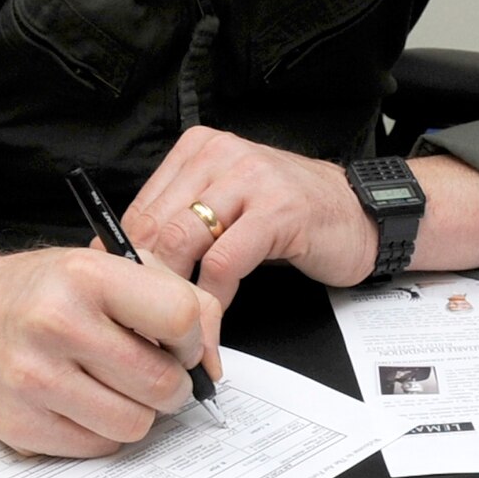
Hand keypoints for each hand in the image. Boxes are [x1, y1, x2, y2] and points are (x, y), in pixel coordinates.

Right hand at [0, 227, 222, 461]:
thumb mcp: (113, 267)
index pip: (180, 320)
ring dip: (140, 411)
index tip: (179, 342)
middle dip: (172, 383)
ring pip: (135, 425)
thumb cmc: (46, 290)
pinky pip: (99, 448)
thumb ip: (180, 301)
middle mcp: (57, 325)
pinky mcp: (19, 424)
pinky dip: (103, 431)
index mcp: (87, 276)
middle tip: (152, 370)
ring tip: (117, 385)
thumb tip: (212, 364)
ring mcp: (33, 379)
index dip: (192, 339)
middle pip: (162, 383)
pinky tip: (85, 400)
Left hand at [120, 126, 377, 307]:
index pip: (140, 207)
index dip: (123, 259)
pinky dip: (214, 297)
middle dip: (146, 282)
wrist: (361, 214)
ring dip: (176, 295)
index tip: (117, 298)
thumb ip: (184, 223)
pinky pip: (225, 261)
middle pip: (156, 225)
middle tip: (144, 323)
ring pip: (184, 241)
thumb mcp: (228, 206)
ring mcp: (252, 178)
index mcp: (199, 150)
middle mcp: (221, 155)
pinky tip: (215, 315)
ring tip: (177, 327)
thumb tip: (126, 264)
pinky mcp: (278, 210)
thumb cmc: (291, 215)